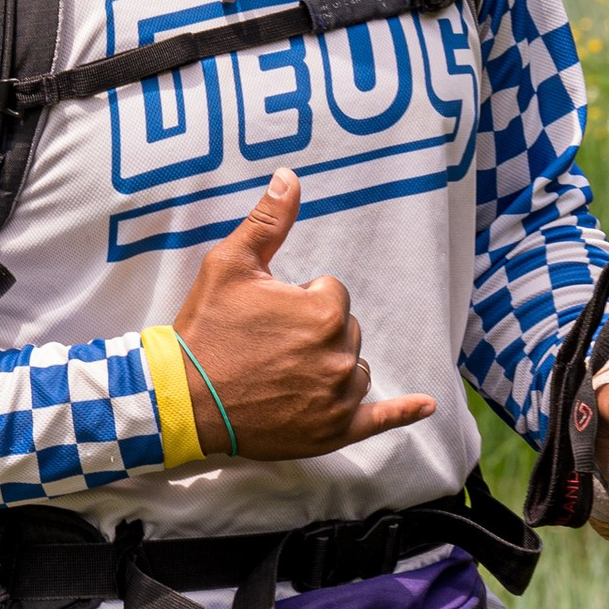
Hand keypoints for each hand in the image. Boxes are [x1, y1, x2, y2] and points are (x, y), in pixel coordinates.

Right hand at [171, 171, 435, 458]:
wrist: (183, 398)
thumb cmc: (206, 329)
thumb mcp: (230, 265)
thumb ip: (268, 221)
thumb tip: (290, 177)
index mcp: (324, 311)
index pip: (332, 293)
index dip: (299, 300)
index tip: (267, 316)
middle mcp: (340, 355)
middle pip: (345, 330)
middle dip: (315, 332)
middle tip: (269, 345)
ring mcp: (339, 397)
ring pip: (354, 367)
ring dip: (332, 365)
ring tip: (285, 373)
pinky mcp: (334, 431)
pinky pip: (379, 419)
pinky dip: (402, 412)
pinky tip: (425, 406)